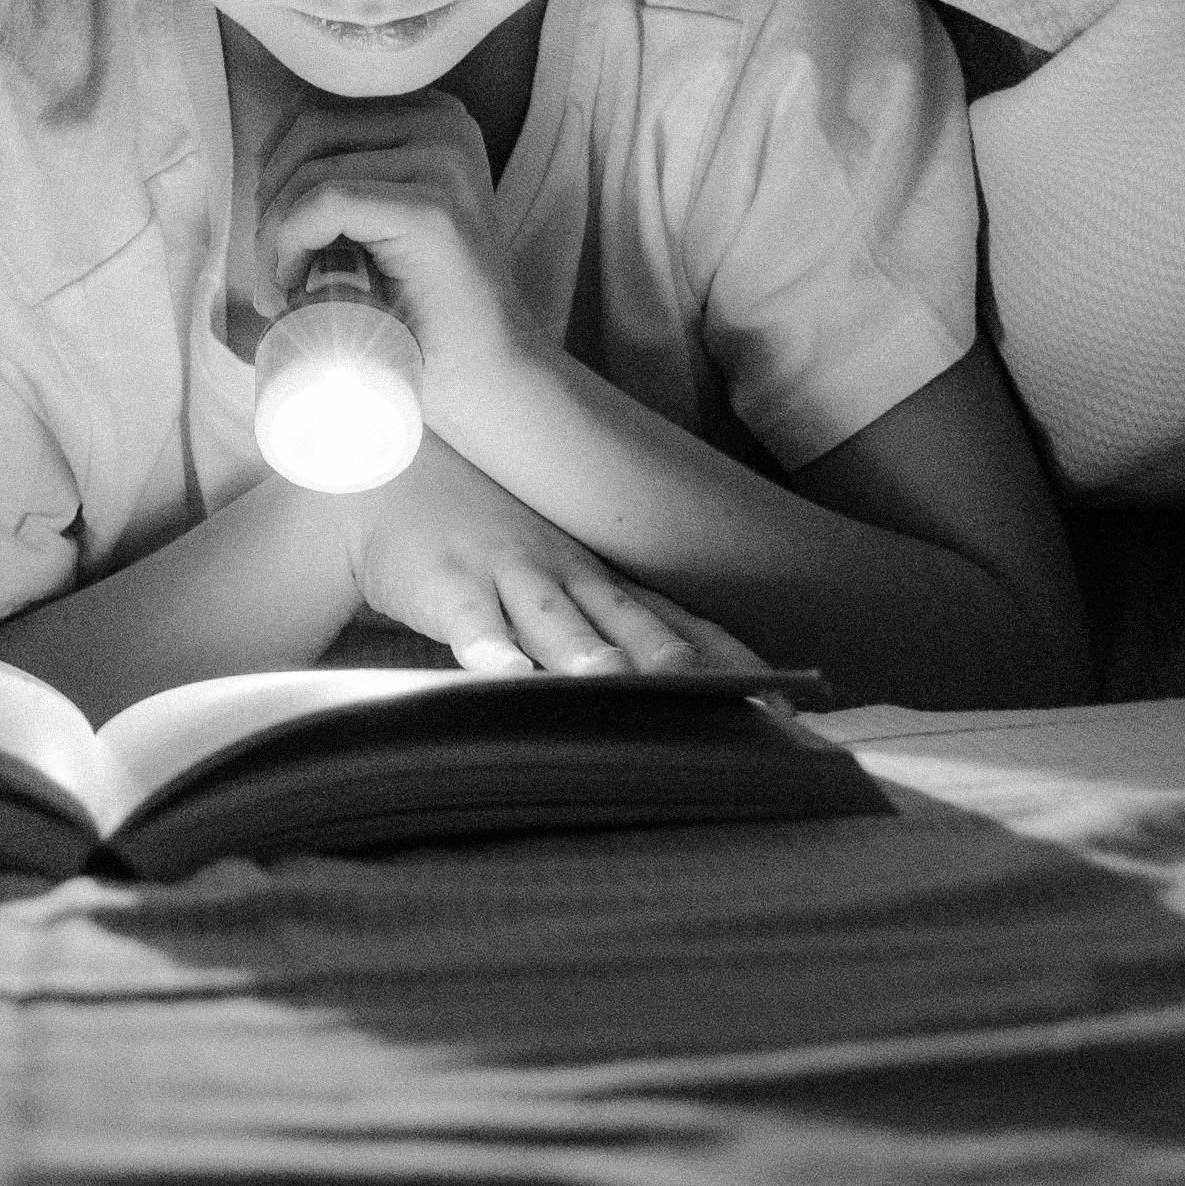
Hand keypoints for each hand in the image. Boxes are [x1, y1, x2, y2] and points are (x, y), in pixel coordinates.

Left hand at [252, 91, 529, 386]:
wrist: (487, 370)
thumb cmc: (423, 305)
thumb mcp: (381, 219)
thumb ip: (344, 174)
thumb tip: (258, 161)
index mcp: (430, 116)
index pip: (317, 111)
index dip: (274, 170)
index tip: (272, 238)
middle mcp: (444, 124)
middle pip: (308, 130)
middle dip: (268, 200)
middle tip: (270, 271)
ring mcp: (443, 161)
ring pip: (310, 169)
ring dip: (273, 232)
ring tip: (280, 289)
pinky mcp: (431, 208)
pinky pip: (327, 202)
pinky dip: (292, 243)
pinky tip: (294, 288)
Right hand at [341, 454, 753, 677]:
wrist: (400, 477)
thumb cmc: (494, 542)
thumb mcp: (567, 576)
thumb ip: (626, 624)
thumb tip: (705, 677)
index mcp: (605, 582)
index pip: (684, 625)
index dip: (732, 664)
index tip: (784, 708)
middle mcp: (570, 577)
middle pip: (633, 624)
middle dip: (676, 664)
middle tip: (723, 702)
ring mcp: (509, 575)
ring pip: (556, 621)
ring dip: (586, 653)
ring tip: (613, 685)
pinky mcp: (447, 586)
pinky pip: (470, 622)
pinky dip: (488, 649)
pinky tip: (504, 676)